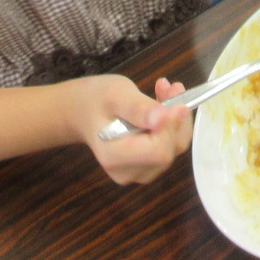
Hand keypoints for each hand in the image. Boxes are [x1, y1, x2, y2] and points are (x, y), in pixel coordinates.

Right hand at [73, 74, 191, 184]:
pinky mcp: (146, 168)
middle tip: (172, 86)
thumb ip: (138, 107)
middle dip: (176, 118)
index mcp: (114, 156)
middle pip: (169, 151)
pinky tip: (162, 106)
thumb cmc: (95, 100)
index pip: (158, 151)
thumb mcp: (115, 94)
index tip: (176, 99)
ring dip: (175, 119)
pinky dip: (171, 125)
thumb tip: (162, 118)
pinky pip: (169, 148)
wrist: (83, 112)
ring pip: (173, 149)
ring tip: (165, 90)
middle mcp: (127, 172)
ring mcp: (137, 173)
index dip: (171, 126)